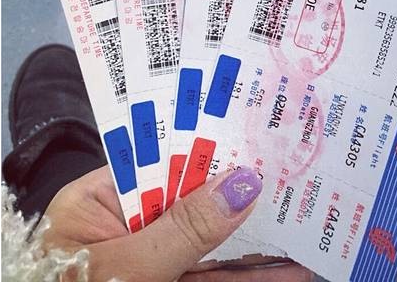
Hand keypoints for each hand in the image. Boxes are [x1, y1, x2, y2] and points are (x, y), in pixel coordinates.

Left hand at [42, 165, 312, 281]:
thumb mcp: (126, 269)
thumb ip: (183, 229)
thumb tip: (242, 184)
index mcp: (95, 202)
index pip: (157, 158)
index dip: (205, 145)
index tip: (250, 130)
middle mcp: (122, 227)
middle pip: (190, 199)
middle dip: (239, 191)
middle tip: (288, 172)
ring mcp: (147, 263)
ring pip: (207, 244)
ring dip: (254, 239)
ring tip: (300, 222)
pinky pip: (210, 278)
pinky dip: (245, 275)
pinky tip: (284, 269)